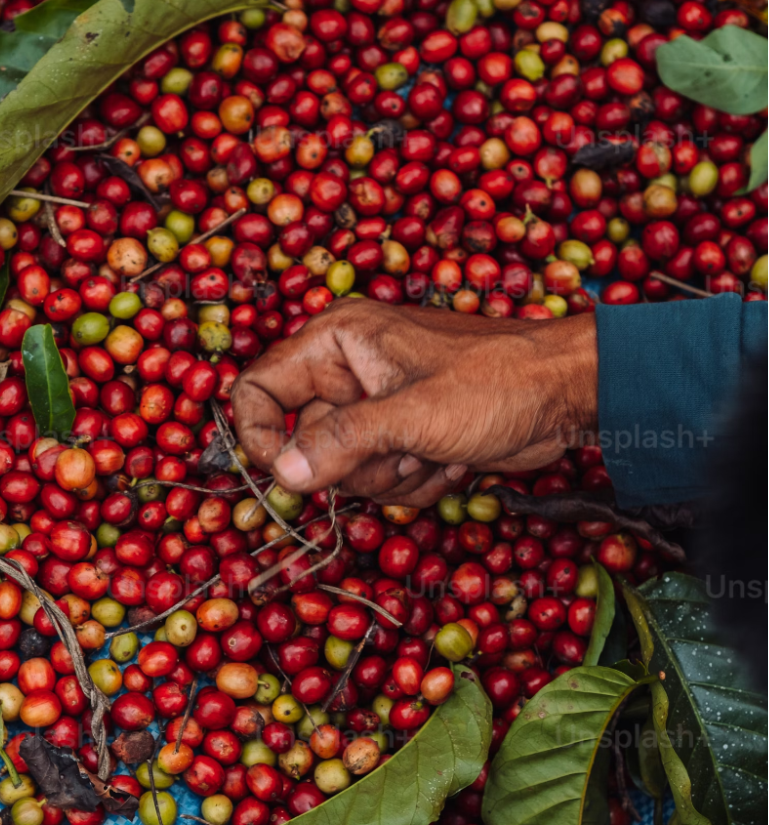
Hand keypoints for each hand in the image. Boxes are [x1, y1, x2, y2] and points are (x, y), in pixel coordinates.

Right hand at [230, 299, 597, 505]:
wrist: (567, 394)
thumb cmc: (499, 383)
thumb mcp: (414, 414)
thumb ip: (342, 442)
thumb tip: (283, 474)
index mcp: (336, 341)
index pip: (258, 389)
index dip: (261, 437)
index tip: (288, 474)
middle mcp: (347, 370)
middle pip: (304, 442)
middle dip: (357, 463)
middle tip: (405, 449)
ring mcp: (375, 406)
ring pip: (343, 470)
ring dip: (392, 477)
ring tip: (436, 449)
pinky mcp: (402, 436)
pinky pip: (379, 481)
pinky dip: (415, 483)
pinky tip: (451, 459)